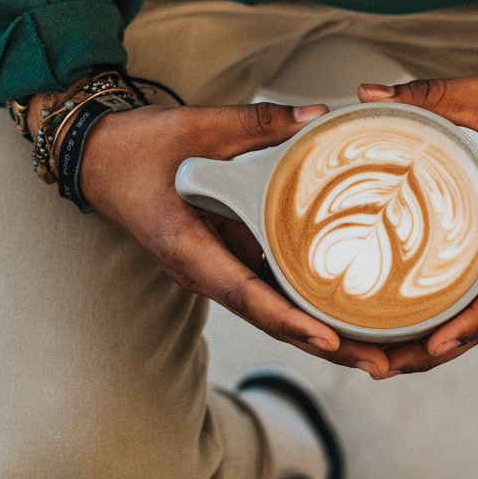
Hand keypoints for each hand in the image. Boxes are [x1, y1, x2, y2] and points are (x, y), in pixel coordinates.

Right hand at [28, 95, 392, 375]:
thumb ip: (256, 123)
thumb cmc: (135, 149)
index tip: (329, 339)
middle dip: (324, 345)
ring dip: (321, 333)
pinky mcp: (227, 258)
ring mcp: (217, 269)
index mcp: (190, 249)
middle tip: (379, 363)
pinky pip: (270, 287)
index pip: (245, 295)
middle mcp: (205, 271)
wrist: (97, 159)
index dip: (288, 319)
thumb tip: (317, 116)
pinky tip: (347, 308)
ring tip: (375, 349)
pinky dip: (306, 304)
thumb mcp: (194, 127)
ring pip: (274, 310)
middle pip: (271, 319)